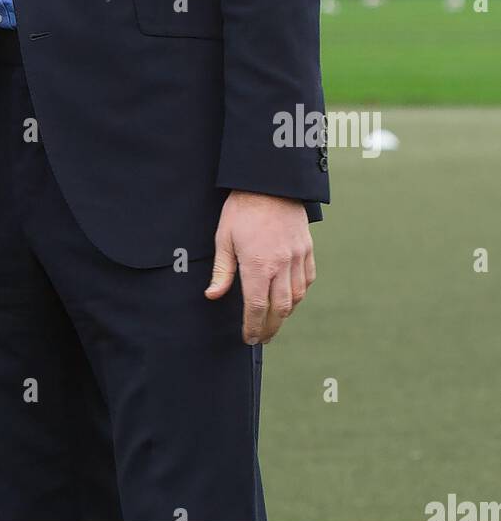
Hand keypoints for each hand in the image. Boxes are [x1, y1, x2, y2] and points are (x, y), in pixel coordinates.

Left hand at [204, 190, 315, 344]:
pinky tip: (291, 297)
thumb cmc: (242, 208)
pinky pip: (307, 279)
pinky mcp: (307, 248)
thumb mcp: (224, 237)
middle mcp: (281, 265)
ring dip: (285, 313)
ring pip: (296, 297)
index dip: (252, 327)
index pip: (256, 307)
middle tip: (261, 337)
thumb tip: (213, 296)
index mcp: (258, 265)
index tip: (248, 338)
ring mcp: (297, 257)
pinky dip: (299, 293)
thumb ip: (222, 271)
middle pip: (279, 309)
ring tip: (273, 320)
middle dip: (270, 327)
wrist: (270, 182)